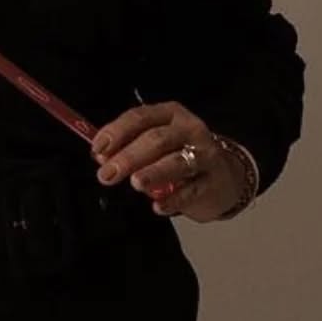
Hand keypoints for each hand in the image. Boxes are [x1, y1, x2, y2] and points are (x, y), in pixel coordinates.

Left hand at [91, 101, 253, 222]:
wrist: (224, 177)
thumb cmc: (180, 155)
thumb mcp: (155, 144)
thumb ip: (128, 146)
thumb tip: (100, 156)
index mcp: (170, 114)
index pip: (140, 117)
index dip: (116, 132)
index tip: (97, 150)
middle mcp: (190, 130)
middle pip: (157, 139)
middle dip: (129, 156)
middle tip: (107, 174)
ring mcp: (205, 155)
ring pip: (177, 162)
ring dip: (154, 172)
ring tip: (136, 183)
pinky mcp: (214, 181)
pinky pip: (192, 190)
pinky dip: (174, 199)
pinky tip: (158, 206)